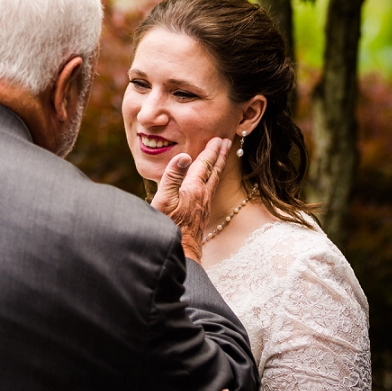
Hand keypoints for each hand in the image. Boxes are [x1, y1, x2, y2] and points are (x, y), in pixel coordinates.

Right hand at [150, 138, 230, 260]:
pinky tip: (210, 182)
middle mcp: (203, 195)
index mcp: (194, 188)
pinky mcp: (202, 214)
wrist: (180, 251)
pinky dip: (213, 179)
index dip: (210, 151)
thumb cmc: (168, 226)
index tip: (218, 139)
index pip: (204, 165)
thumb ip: (173, 177)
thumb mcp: (164, 199)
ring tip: (223, 157)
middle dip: (220, 156)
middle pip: (214, 171)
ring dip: (219, 166)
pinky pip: (211, 190)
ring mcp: (204, 205)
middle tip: (227, 143)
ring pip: (214, 181)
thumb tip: (184, 156)